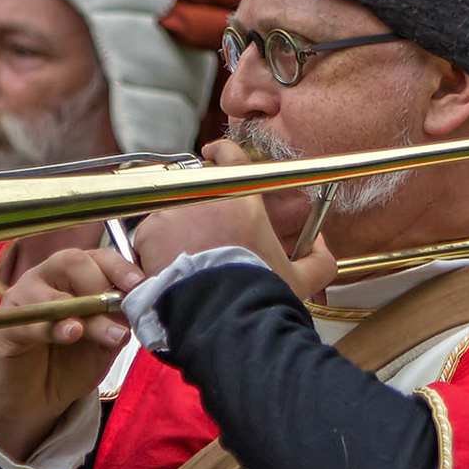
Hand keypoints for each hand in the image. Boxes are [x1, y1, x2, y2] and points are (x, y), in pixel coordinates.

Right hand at [0, 247, 144, 461]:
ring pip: (53, 293)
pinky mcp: (5, 327)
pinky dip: (53, 327)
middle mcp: (45, 278)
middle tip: (121, 313)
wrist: (34, 399)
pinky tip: (72, 333)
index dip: (121, 267)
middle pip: (72, 262)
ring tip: (109, 334)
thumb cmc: (70, 362)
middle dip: (101, 285)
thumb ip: (119, 323)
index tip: (140, 285)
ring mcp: (21, 299)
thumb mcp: (104, 344)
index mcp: (73, 276)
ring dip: (86, 313)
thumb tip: (139, 306)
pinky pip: (29, 322)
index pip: (98, 257)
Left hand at [132, 137, 337, 301]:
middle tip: (200, 235)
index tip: (213, 153)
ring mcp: (172, 212)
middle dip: (196, 208)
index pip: (230, 156)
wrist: (219, 316)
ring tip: (185, 263)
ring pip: (169, 213)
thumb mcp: (299, 280)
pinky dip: (153, 251)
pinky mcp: (148, 232)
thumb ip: (318, 260)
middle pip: (196, 189)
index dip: (221, 152)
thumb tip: (322, 247)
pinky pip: (146, 236)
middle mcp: (205, 197)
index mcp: (242, 200)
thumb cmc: (255, 297)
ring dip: (174, 232)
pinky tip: (168, 272)